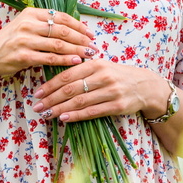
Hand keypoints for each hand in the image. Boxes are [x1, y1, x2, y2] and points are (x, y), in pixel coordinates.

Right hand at [0, 7, 96, 79]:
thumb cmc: (10, 41)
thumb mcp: (25, 25)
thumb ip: (44, 24)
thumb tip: (73, 28)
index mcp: (30, 13)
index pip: (61, 17)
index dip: (78, 25)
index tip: (90, 33)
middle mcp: (28, 24)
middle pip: (62, 30)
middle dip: (81, 38)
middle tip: (93, 45)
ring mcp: (25, 40)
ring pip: (58, 44)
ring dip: (77, 50)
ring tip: (89, 54)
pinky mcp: (23, 56)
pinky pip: (50, 58)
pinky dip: (65, 60)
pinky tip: (76, 61)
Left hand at [32, 58, 167, 123]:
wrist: (145, 85)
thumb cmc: (118, 75)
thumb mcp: (101, 66)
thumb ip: (81, 70)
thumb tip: (54, 79)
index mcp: (96, 63)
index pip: (67, 75)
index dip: (50, 85)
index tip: (37, 93)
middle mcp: (103, 76)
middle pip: (71, 89)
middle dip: (51, 99)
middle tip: (37, 107)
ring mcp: (111, 91)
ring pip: (79, 101)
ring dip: (60, 109)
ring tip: (47, 114)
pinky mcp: (117, 106)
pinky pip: (92, 112)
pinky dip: (76, 116)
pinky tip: (64, 118)